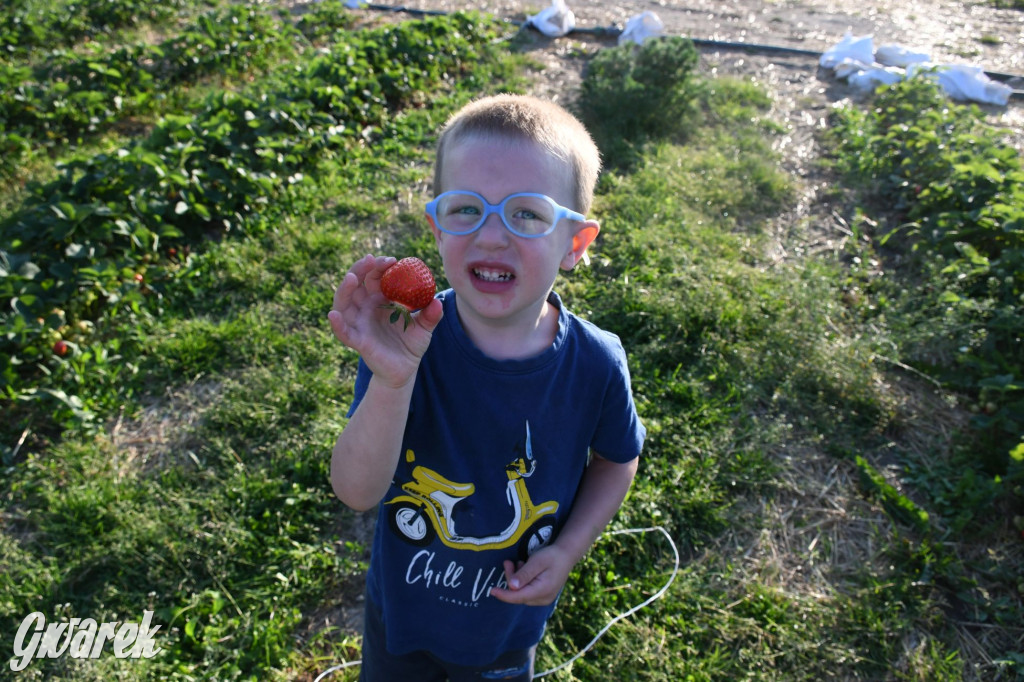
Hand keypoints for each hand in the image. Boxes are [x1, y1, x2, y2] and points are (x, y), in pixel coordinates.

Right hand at [327, 254, 442, 387]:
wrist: (406, 368)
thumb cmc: (412, 343)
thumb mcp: (424, 327)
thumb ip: (431, 315)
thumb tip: (438, 302)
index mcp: (379, 299)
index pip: (374, 276)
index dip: (379, 266)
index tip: (392, 260)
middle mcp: (365, 307)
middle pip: (356, 283)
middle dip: (360, 269)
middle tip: (370, 259)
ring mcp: (359, 323)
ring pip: (344, 303)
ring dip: (344, 289)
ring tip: (351, 277)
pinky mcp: (358, 340)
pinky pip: (344, 332)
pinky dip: (337, 324)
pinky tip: (334, 315)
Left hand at [489, 544, 574, 605]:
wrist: (567, 555)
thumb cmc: (552, 556)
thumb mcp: (537, 561)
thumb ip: (524, 574)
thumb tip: (511, 587)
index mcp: (542, 591)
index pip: (518, 597)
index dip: (503, 595)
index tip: (491, 590)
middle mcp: (543, 599)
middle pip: (519, 594)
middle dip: (510, 579)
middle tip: (508, 562)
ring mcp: (544, 599)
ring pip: (522, 593)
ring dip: (516, 580)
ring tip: (519, 563)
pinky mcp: (543, 595)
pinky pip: (527, 592)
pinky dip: (522, 582)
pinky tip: (524, 569)